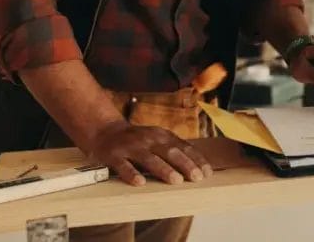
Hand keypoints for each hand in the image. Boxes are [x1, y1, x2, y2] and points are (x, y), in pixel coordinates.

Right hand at [89, 121, 212, 185]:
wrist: (105, 131)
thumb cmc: (138, 140)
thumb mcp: (158, 139)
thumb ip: (174, 150)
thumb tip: (198, 167)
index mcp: (162, 135)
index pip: (184, 147)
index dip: (196, 159)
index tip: (207, 172)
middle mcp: (149, 139)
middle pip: (170, 152)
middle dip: (185, 164)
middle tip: (197, 177)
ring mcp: (132, 147)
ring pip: (150, 158)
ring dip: (164, 169)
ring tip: (176, 180)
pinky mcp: (115, 155)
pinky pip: (123, 166)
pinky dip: (132, 174)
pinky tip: (140, 182)